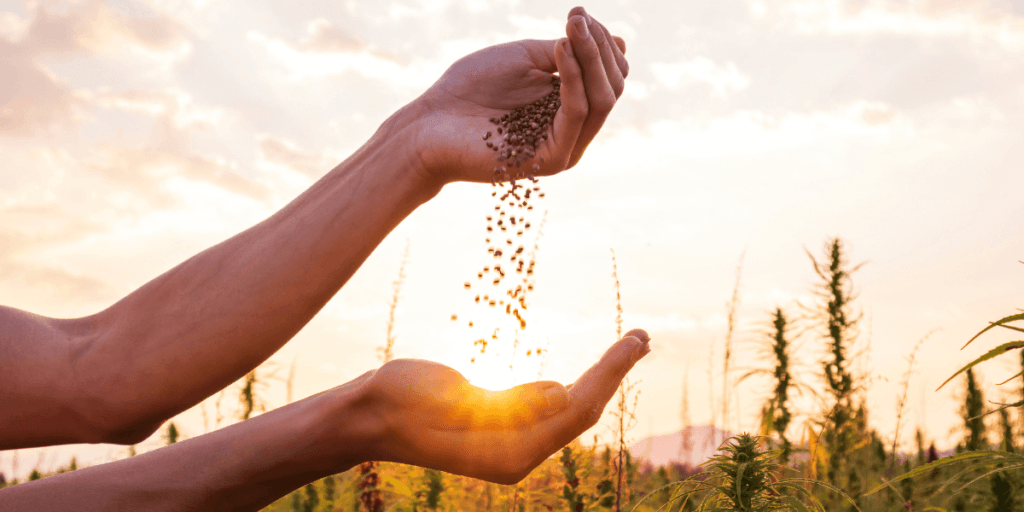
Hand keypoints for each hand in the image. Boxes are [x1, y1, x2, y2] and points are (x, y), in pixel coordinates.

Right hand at [358, 329, 649, 484]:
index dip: (608, 375)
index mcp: (508, 454)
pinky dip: (577, 380)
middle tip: (644, 336)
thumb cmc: (398, 403)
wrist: (367, 414)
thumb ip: (508, 404)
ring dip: (602, 374)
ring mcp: (512, 438)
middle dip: (613, 372)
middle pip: (581, 410)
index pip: (574, 411)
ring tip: (633, 344)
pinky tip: (601, 367)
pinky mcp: (503, 420)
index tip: (633, 342)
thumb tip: (562, 396)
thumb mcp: (450, 399)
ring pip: (570, 405)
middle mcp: (518, 452)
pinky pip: (549, 402)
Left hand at [412, 7, 628, 184]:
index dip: (601, 42)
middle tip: (576, 18)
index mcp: (569, 108)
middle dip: (599, 48)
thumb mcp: (525, 57)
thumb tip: (618, 41)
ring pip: (601, 100)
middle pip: (612, 87)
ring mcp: (565, 148)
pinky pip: (576, 114)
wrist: (430, 123)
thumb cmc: (470, 89)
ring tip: (571, 29)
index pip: (608, 75)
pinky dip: (573, 79)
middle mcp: (573, 131)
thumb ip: (567, 51)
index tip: (577, 13)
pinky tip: (561, 51)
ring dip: (591, 58)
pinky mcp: (551, 159)